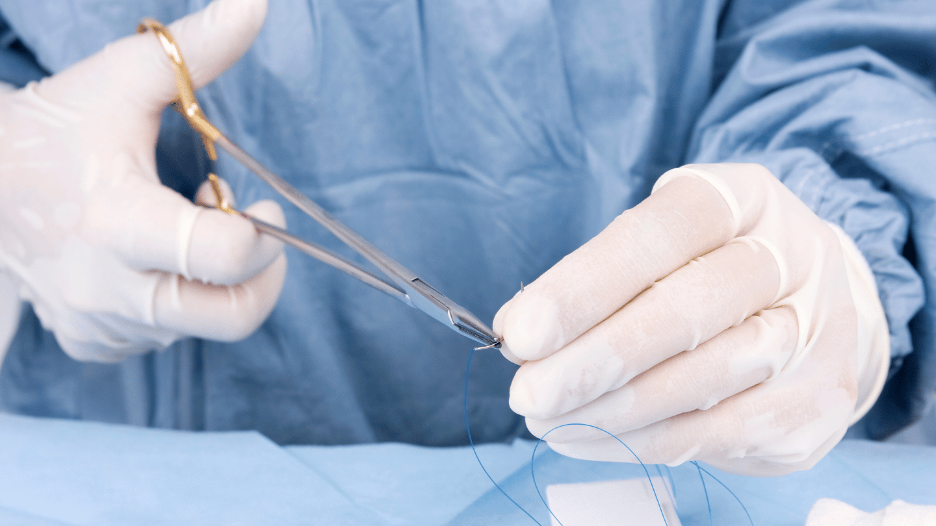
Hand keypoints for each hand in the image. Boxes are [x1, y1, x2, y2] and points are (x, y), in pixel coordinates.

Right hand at [0, 0, 285, 361]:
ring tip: (187, 230)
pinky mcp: (93, 341)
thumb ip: (194, 50)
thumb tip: (257, 4)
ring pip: (203, 327)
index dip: (265, 236)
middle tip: (250, 232)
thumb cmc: (59, 128)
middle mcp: (108, 286)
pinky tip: (161, 261)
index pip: (220, 257)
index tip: (263, 205)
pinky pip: (168, 339)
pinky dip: (183, 302)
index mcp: (118, 220)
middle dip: (264, 278)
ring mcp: (99, 323)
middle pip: (230, 317)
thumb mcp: (123, 80)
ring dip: (218, 282)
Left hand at [494, 163, 888, 475]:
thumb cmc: (711, 271)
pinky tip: (588, 438)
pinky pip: (716, 432)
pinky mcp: (814, 403)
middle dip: (594, 359)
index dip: (584, 285)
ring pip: (701, 378)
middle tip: (528, 392)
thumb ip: (595, 280)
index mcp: (742, 198)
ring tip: (547, 420)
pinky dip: (641, 442)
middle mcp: (790, 257)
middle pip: (685, 310)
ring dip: (610, 409)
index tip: (521, 332)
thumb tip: (518, 330)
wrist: (818, 316)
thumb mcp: (661, 248)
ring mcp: (813, 333)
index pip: (660, 233)